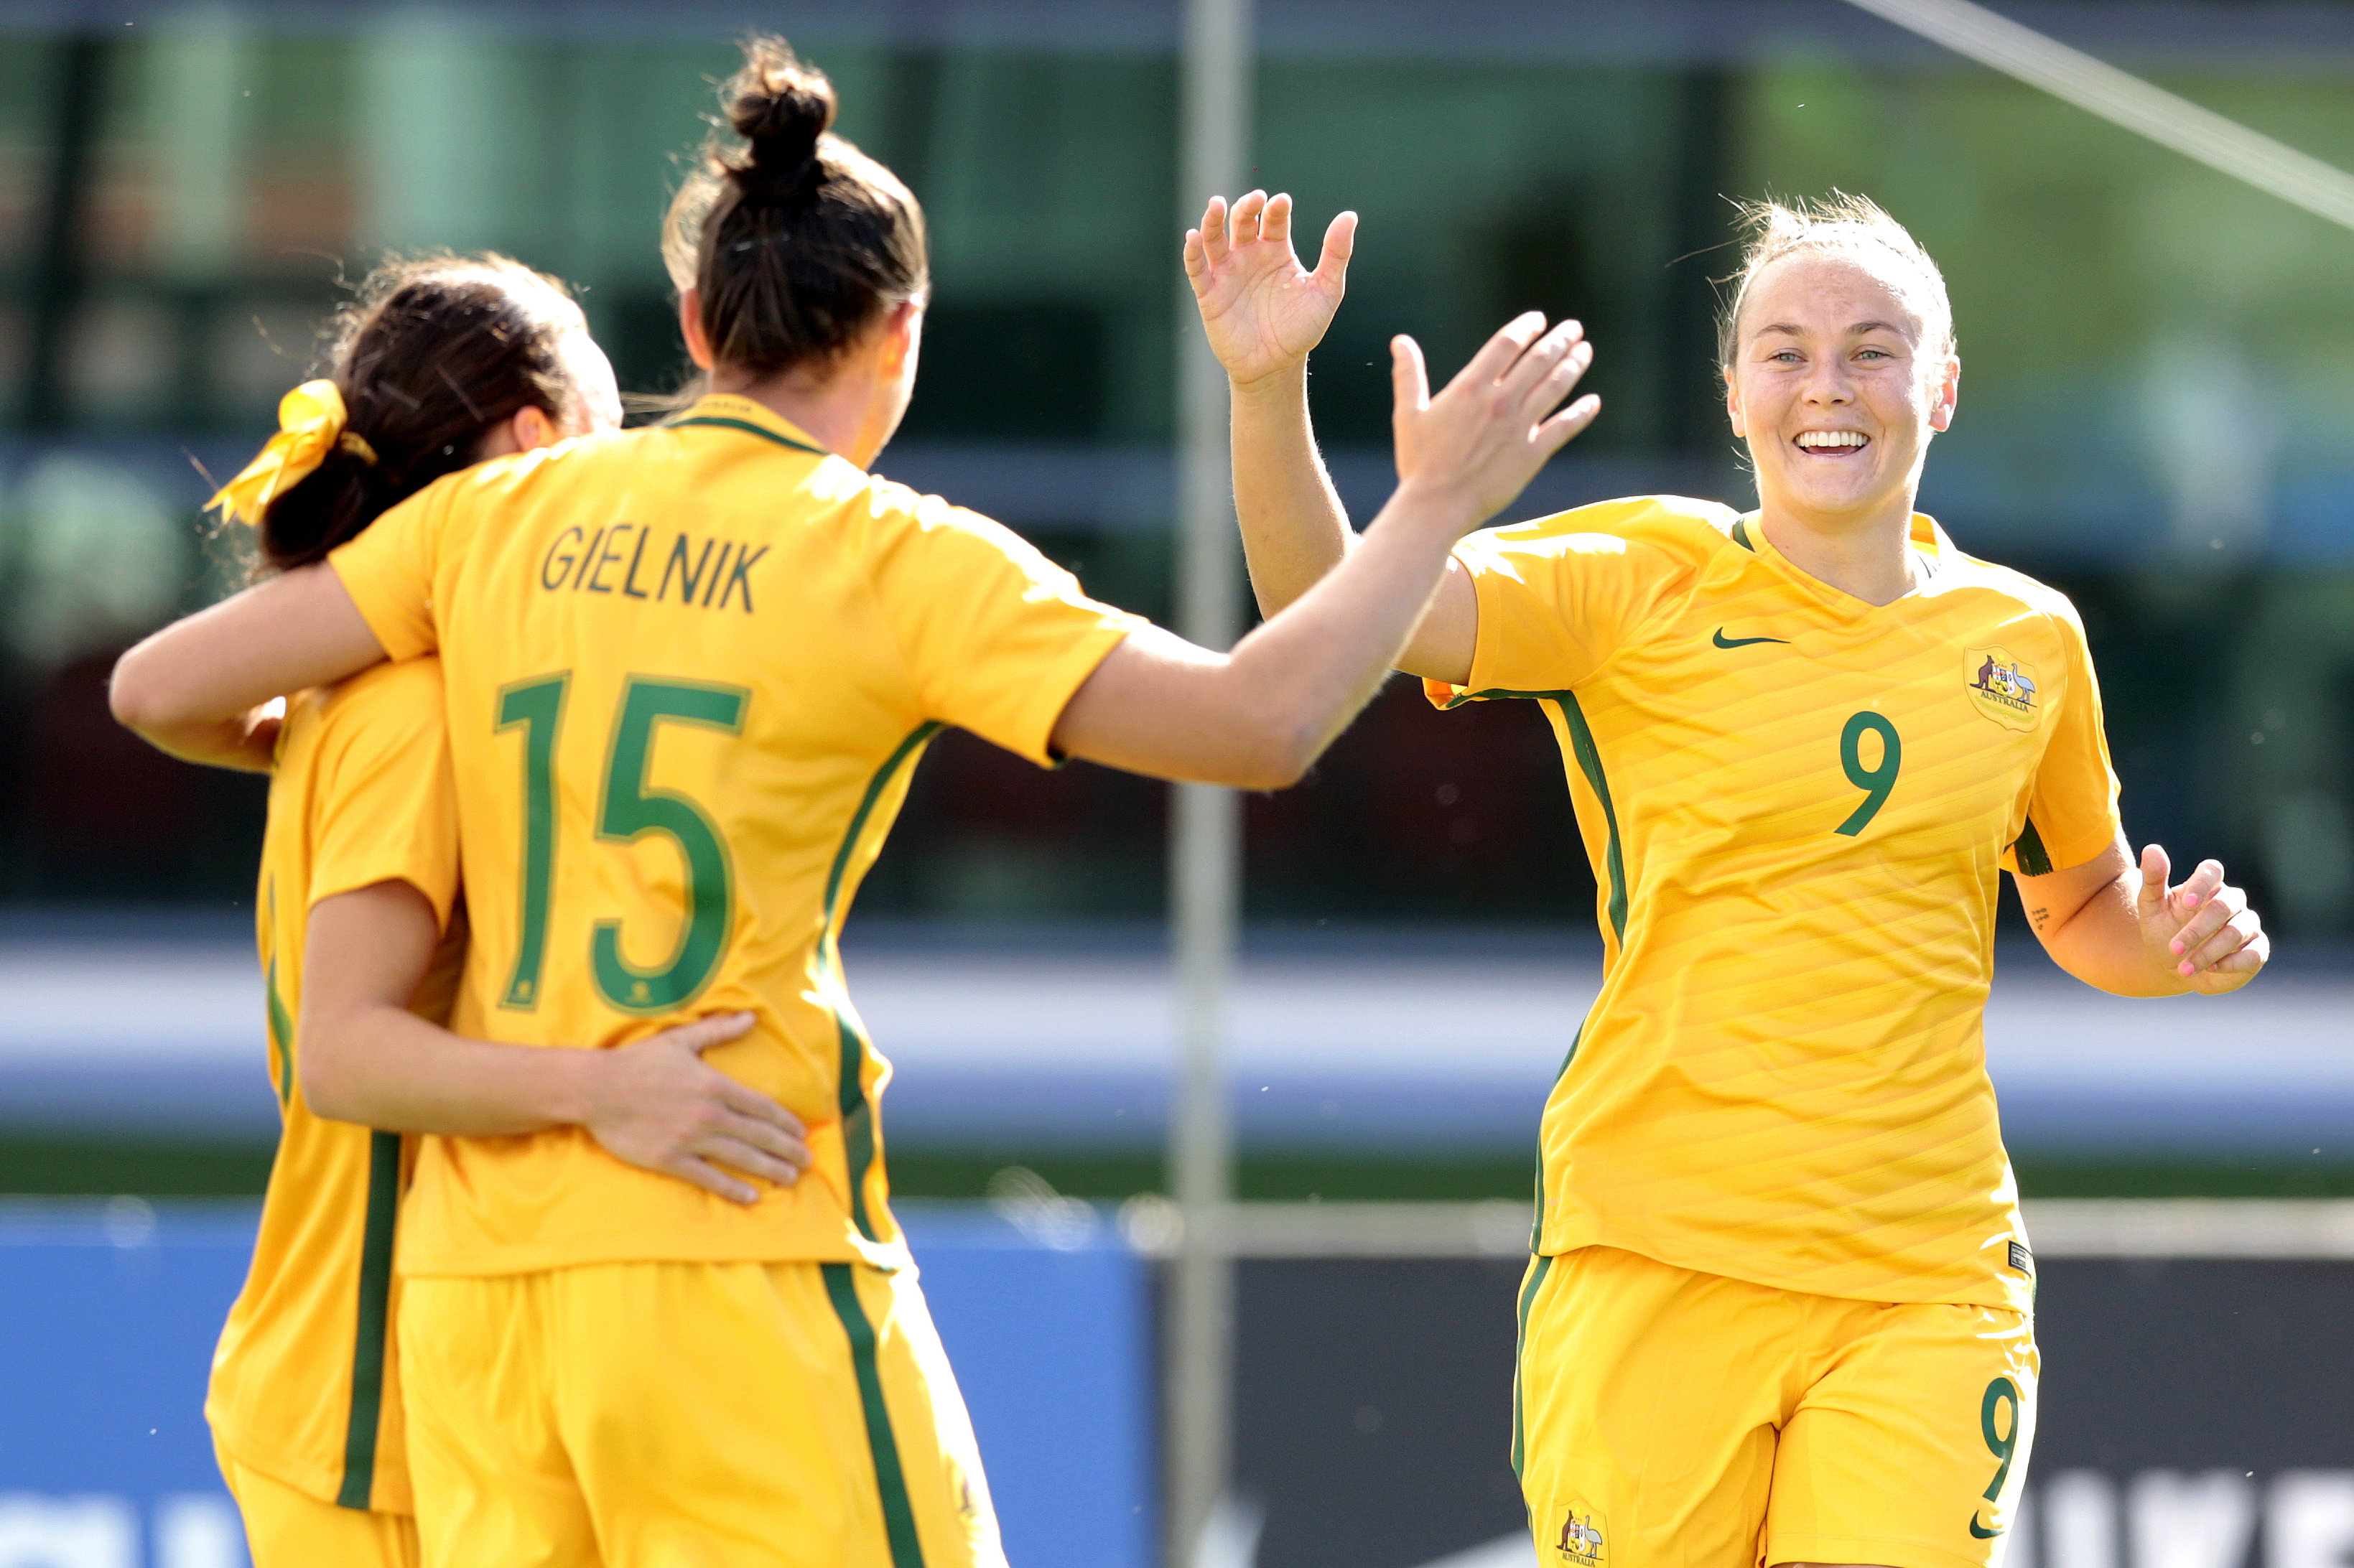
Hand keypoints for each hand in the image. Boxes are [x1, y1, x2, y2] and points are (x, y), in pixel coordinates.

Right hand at [578, 1011, 810, 1202]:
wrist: (596, 1089)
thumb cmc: (638, 1062)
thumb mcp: (680, 1040)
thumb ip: (719, 1031)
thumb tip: (751, 1018)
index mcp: (715, 1085)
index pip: (762, 1107)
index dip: (785, 1121)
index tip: (801, 1131)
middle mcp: (709, 1114)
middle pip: (759, 1135)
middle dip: (787, 1149)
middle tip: (807, 1160)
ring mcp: (690, 1139)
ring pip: (741, 1158)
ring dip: (770, 1169)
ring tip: (792, 1178)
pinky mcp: (670, 1159)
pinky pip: (709, 1177)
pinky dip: (733, 1189)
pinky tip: (752, 1197)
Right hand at [1184, 190, 1354, 387]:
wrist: (1277, 366)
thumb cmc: (1302, 328)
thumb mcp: (1326, 291)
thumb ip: (1336, 255)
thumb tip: (1350, 216)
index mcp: (1277, 250)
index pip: (1274, 219)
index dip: (1276, 208)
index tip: (1282, 203)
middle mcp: (1250, 256)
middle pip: (1243, 221)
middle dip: (1247, 207)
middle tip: (1256, 199)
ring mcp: (1228, 273)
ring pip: (1215, 237)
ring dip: (1213, 220)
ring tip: (1216, 204)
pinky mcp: (1210, 294)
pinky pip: (1197, 269)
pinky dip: (1192, 252)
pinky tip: (1193, 236)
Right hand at [1389, 312, 1601, 532]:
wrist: (1438, 505)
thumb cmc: (1419, 462)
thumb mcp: (1408, 413)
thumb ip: (1408, 374)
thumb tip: (1400, 341)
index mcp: (1471, 387)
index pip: (1506, 344)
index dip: (1526, 327)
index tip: (1539, 320)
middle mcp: (1501, 401)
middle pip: (1538, 360)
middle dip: (1559, 340)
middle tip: (1573, 328)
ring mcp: (1520, 427)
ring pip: (1555, 387)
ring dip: (1574, 365)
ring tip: (1584, 350)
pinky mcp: (1532, 454)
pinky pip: (1564, 427)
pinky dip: (1582, 413)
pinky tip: (1593, 402)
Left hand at [2136, 844, 2266, 994]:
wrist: (2173, 967)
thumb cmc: (2163, 931)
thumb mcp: (2151, 908)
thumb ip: (2153, 879)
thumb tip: (2152, 848)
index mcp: (2207, 886)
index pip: (2213, 871)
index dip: (2202, 884)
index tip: (2185, 905)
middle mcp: (2232, 902)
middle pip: (2224, 906)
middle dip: (2197, 930)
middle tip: (2174, 948)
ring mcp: (2248, 925)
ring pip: (2236, 932)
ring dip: (2208, 952)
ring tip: (2184, 968)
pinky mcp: (2258, 949)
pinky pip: (2254, 953)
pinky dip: (2232, 962)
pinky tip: (2212, 969)